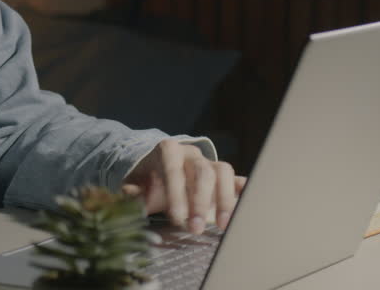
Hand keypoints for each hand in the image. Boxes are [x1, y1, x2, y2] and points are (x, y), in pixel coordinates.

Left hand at [122, 139, 245, 233]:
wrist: (157, 168)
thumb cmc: (146, 179)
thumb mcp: (134, 183)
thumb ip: (133, 191)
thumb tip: (136, 195)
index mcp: (168, 150)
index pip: (174, 170)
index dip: (177, 195)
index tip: (177, 218)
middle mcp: (191, 153)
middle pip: (202, 172)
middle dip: (200, 202)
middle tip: (195, 228)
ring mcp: (209, 162)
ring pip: (223, 172)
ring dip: (224, 199)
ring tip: (222, 224)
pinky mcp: (221, 175)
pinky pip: (236, 178)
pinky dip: (242, 189)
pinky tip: (246, 202)